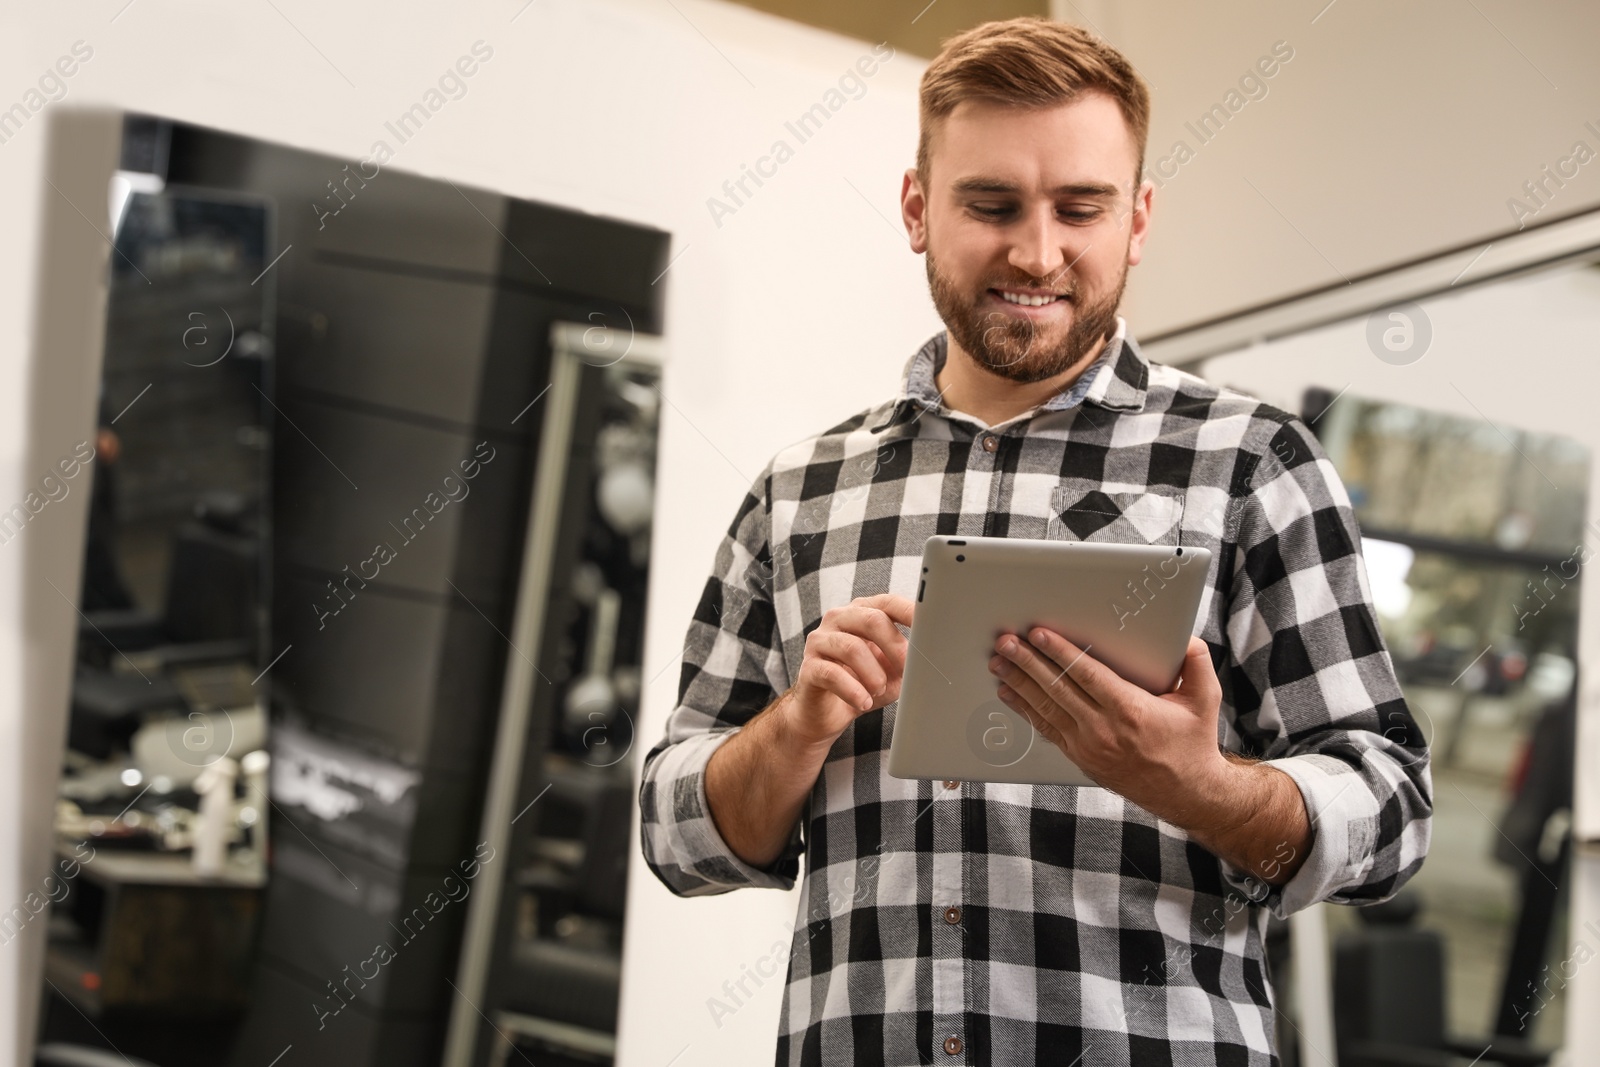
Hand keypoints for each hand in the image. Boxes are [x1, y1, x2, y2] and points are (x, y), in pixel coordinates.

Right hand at [779, 594, 913, 748]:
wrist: (826, 714)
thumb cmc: (862, 685)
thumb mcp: (892, 672)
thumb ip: (907, 661)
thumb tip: (928, 660)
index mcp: (862, 613)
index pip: (887, 603)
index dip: (909, 612)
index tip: (930, 625)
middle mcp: (839, 620)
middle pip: (871, 619)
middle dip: (894, 646)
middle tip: (906, 668)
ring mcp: (820, 641)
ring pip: (852, 647)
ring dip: (873, 673)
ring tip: (879, 690)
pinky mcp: (809, 667)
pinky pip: (832, 673)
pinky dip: (853, 691)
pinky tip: (863, 702)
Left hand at [989, 630, 1227, 816]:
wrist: (1187, 793)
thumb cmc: (1193, 743)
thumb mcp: (1205, 699)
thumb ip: (1197, 662)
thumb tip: (1183, 636)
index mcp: (1130, 711)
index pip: (1086, 674)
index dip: (1060, 652)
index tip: (1038, 634)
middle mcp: (1104, 730)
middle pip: (1057, 688)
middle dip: (1027, 662)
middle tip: (1005, 642)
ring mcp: (1088, 746)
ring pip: (1046, 708)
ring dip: (1018, 682)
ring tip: (998, 661)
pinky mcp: (1080, 757)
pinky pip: (1047, 728)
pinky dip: (1025, 709)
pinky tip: (1009, 693)